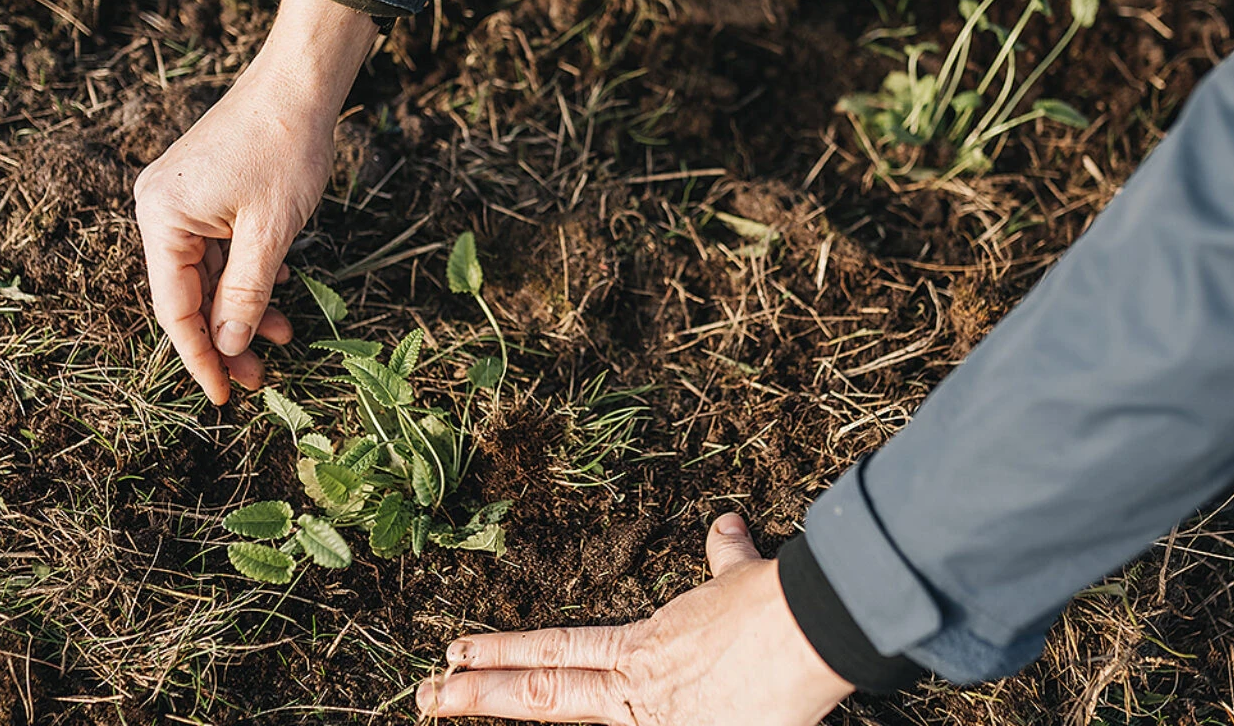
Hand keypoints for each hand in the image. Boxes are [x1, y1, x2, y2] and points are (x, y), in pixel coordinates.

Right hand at [134, 0, 381, 402]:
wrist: (298, 82)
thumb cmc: (286, 147)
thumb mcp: (272, 231)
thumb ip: (247, 294)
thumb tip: (230, 347)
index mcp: (161, 218)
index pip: (174, 308)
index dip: (199, 357)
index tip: (222, 397)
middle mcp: (158, 209)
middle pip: (188, 295)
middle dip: (226, 337)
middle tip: (259, 379)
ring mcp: (180, 199)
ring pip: (208, 275)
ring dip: (244, 308)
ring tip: (283, 338)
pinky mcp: (205, 193)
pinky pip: (220, 249)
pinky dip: (248, 275)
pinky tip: (279, 294)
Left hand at [417, 514, 854, 723]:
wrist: (810, 626)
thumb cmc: (774, 601)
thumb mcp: (740, 578)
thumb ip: (724, 561)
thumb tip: (725, 527)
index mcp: (642, 647)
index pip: (555, 651)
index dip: (504, 653)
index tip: (454, 653)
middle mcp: (637, 689)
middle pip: (541, 696)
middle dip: (475, 698)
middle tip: (423, 697)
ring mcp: (657, 720)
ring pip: (569, 719)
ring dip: (504, 713)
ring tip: (444, 708)